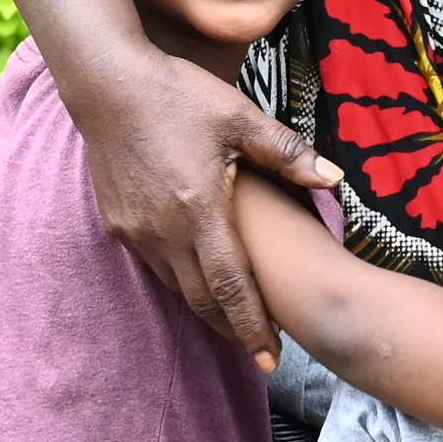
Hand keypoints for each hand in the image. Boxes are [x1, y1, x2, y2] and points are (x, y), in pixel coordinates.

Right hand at [62, 46, 339, 364]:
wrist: (106, 83)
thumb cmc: (176, 95)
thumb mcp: (239, 117)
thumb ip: (288, 154)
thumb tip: (336, 178)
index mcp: (200, 210)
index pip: (233, 287)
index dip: (254, 327)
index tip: (273, 359)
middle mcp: (165, 231)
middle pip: (204, 301)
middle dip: (233, 330)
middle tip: (261, 350)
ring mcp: (137, 231)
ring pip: (177, 288)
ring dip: (207, 309)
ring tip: (236, 320)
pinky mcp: (119, 224)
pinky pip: (156, 267)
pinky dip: (181, 282)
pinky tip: (199, 279)